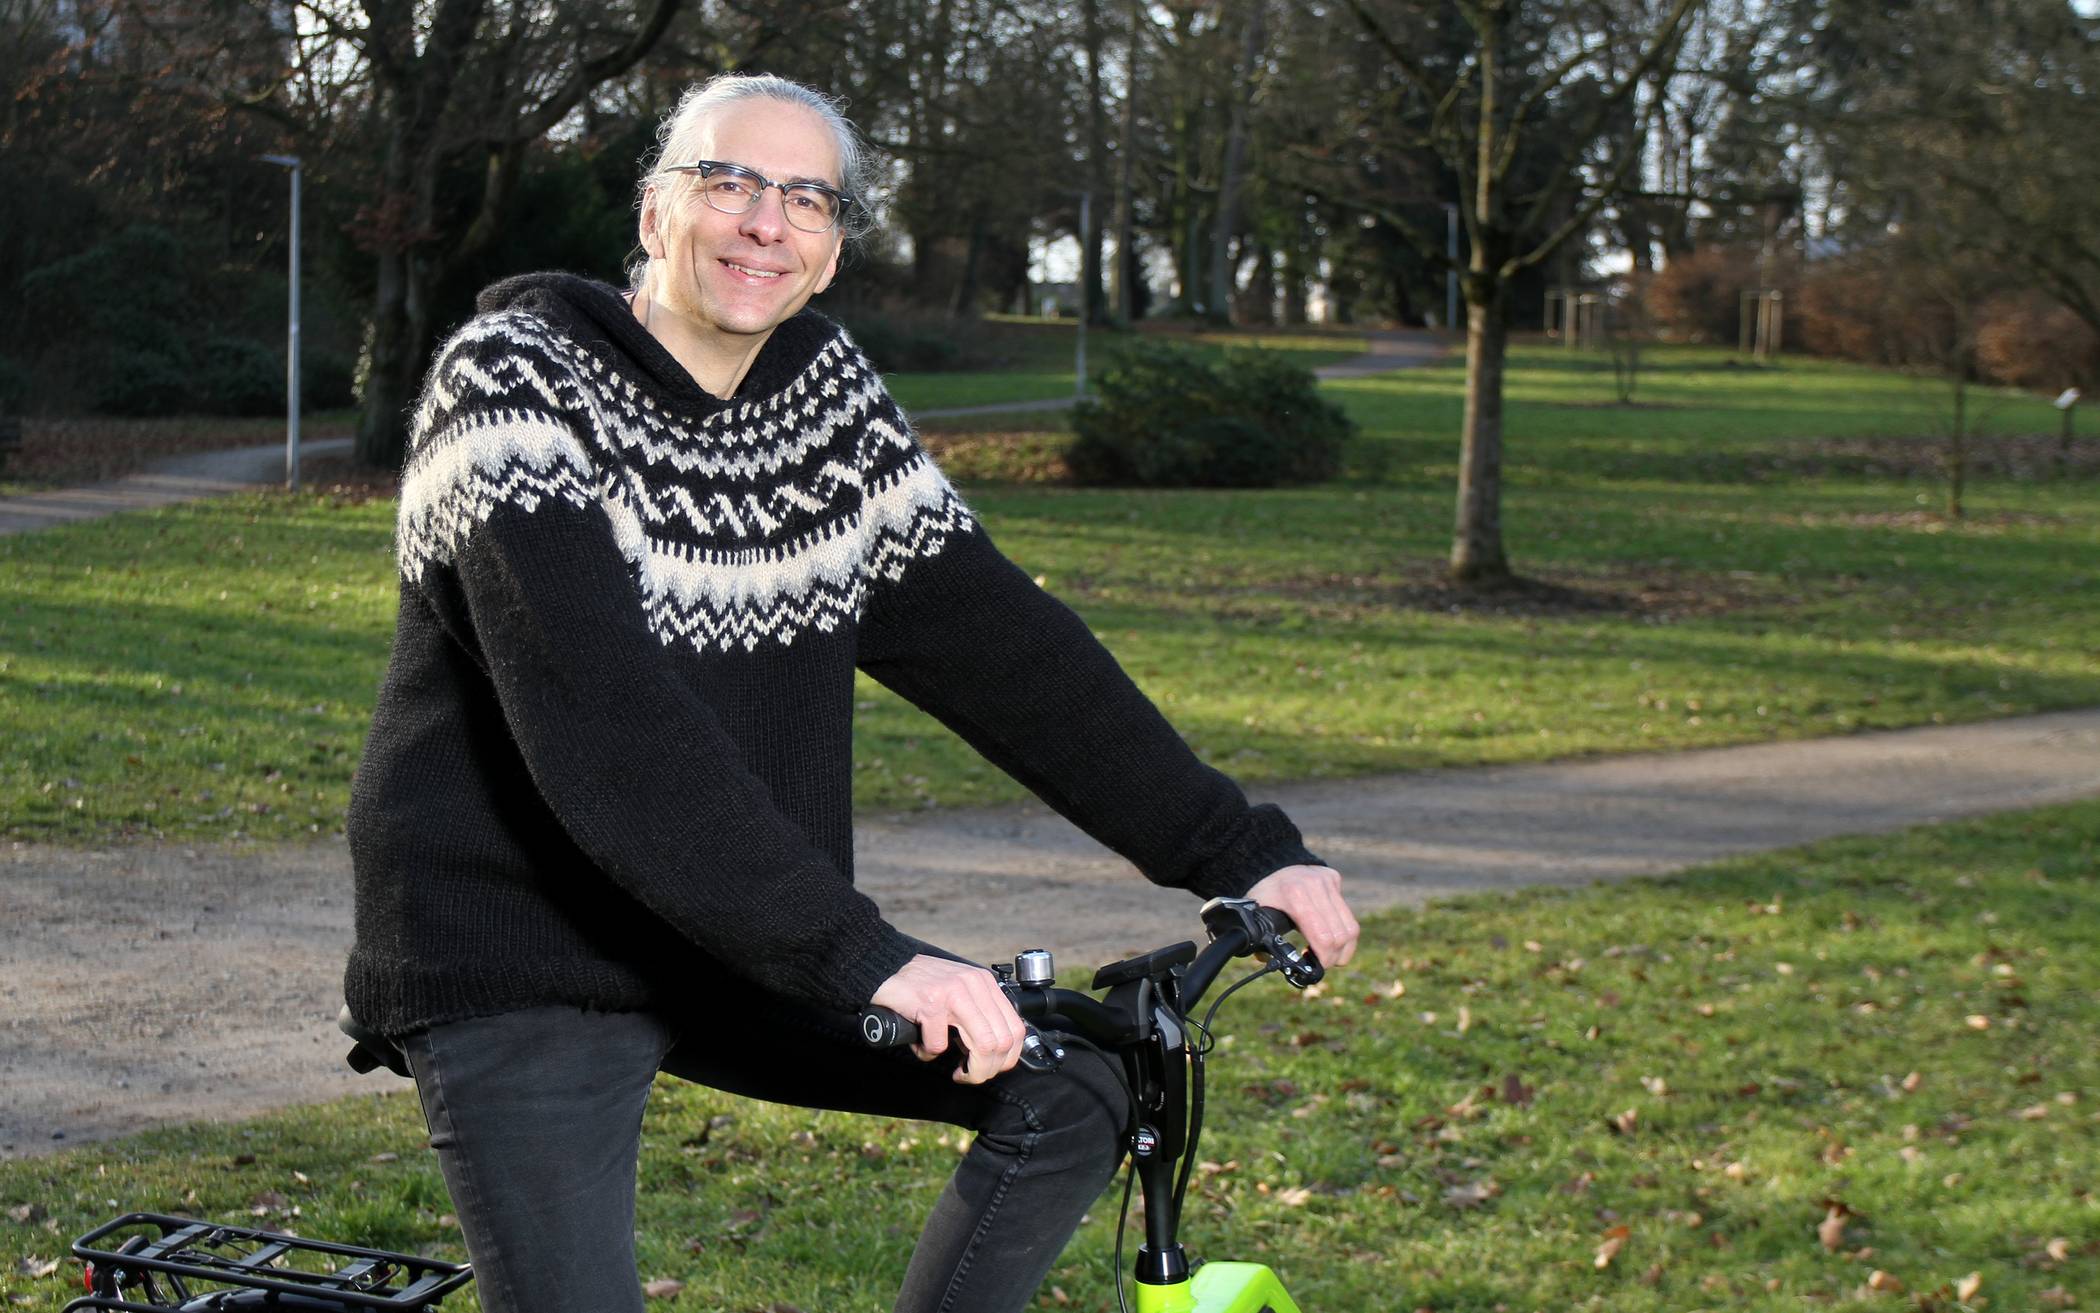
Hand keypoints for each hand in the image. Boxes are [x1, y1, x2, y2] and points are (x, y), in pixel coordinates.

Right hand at [869, 955, 1026, 1084]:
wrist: (886, 966)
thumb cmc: (922, 984)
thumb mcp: (962, 991)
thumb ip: (980, 1013)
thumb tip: (997, 1051)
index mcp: (986, 984)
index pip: (1016, 1029)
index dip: (1007, 1058)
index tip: (991, 1067)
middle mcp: (974, 985)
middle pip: (1002, 1042)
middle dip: (988, 1069)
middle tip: (970, 1075)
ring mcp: (954, 993)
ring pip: (983, 1046)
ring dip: (971, 1070)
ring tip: (958, 1073)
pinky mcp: (930, 1003)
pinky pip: (939, 1045)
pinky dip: (929, 1054)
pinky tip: (922, 1046)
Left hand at [1244, 864, 1359, 967]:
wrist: (1269, 861)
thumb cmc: (1263, 892)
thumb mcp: (1258, 915)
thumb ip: (1262, 941)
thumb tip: (1272, 962)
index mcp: (1295, 897)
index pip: (1323, 937)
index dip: (1325, 958)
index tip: (1317, 966)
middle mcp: (1315, 886)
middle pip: (1341, 935)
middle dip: (1335, 956)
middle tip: (1324, 962)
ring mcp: (1327, 881)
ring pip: (1350, 926)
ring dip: (1345, 947)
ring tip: (1331, 954)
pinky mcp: (1333, 879)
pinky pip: (1347, 913)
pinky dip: (1342, 930)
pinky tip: (1330, 934)